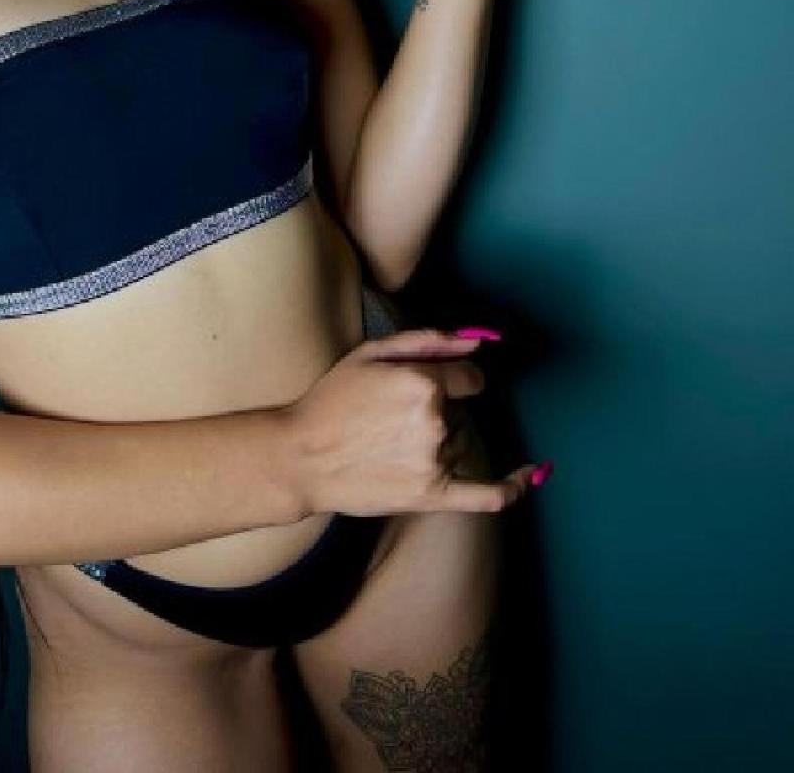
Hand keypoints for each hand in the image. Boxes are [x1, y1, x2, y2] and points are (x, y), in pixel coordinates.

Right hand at [282, 327, 540, 517]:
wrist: (300, 457)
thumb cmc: (330, 400)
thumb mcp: (369, 354)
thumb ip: (427, 341)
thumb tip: (476, 339)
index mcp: (422, 383)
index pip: (470, 378)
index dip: (456, 379)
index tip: (439, 385)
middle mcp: (435, 422)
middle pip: (462, 412)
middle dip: (438, 411)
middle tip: (392, 420)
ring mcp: (436, 462)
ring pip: (461, 445)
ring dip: (442, 442)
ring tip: (393, 446)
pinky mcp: (433, 496)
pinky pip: (489, 496)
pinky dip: (514, 486)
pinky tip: (534, 474)